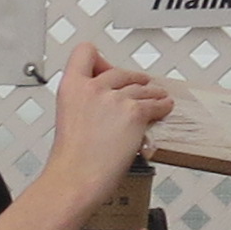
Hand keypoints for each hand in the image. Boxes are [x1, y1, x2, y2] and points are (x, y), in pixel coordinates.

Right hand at [47, 42, 171, 195]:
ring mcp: (116, 99)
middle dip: (132, 79)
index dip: (98, 59)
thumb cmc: (71, 157)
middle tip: (136, 86)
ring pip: (144, 87)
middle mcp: (94, 87)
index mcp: (71, 87)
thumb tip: (104, 92)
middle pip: (122, 70)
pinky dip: (163, 107)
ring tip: (155, 98)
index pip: (85, 52)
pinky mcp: (136, 112)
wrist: (77, 177)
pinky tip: (163, 108)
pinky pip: (158, 103)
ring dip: (152, 93)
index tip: (104, 67)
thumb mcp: (67, 115)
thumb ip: (83, 98)